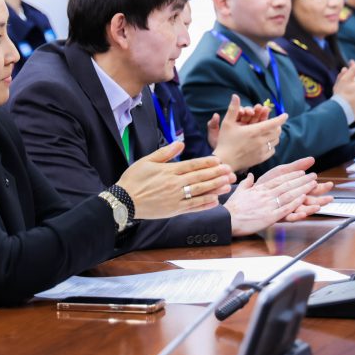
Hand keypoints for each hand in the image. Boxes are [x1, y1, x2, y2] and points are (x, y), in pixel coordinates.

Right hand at [116, 142, 235, 218]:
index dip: (207, 163)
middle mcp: (175, 184)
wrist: (124, 201)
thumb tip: (180, 144)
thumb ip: (165, 153)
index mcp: (169, 171)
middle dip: (216, 174)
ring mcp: (175, 198)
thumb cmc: (133, 179)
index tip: (219, 161)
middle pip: (200, 178)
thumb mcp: (147, 161)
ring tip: (227, 185)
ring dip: (215, 188)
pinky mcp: (174, 210)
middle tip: (230, 171)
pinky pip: (193, 207)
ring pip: (199, 192)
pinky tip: (215, 201)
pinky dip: (204, 204)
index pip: (192, 165)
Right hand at [210, 95, 286, 171]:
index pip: (273, 123)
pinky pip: (272, 150)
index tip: (285, 115)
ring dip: (275, 135)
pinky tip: (266, 144)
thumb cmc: (225, 141)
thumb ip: (233, 109)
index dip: (281, 118)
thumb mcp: (227, 123)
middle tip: (275, 124)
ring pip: (275, 141)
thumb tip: (235, 95)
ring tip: (271, 133)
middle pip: (277, 132)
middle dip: (278, 126)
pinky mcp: (261, 158)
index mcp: (254, 131)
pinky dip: (272, 146)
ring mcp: (261, 150)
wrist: (224, 161)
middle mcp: (260, 140)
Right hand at [225, 168, 319, 235]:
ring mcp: (268, 205)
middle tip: (313, 176)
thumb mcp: (239, 192)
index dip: (292, 175)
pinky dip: (295, 203)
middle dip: (302, 180)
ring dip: (302, 189)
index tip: (301, 172)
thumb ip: (246, 183)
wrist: (227, 219)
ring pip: (289, 195)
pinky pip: (285, 209)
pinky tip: (303, 199)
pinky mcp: (269, 217)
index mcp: (259, 189)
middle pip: (287, 185)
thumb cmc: (232, 208)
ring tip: (313, 185)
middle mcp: (266, 195)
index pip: (279, 179)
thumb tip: (249, 175)